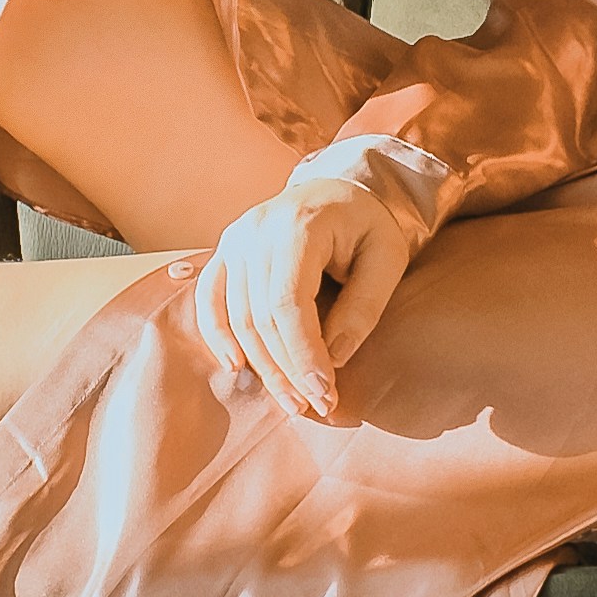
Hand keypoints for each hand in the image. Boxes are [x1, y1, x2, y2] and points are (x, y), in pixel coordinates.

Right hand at [190, 165, 419, 421]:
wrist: (340, 189)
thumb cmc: (368, 224)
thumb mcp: (386, 259)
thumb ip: (363, 308)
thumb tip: (334, 359)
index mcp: (298, 225)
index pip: (288, 303)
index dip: (303, 354)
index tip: (325, 394)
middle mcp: (255, 230)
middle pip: (259, 317)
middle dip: (287, 369)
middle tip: (315, 407)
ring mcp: (234, 240)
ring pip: (236, 317)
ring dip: (262, 365)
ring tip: (290, 399)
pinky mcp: (225, 252)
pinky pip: (210, 300)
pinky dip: (218, 336)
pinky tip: (236, 367)